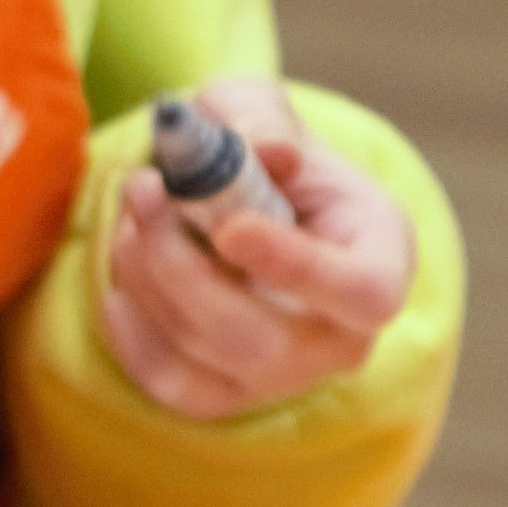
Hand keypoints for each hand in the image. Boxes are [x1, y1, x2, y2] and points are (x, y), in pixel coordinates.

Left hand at [96, 76, 414, 419]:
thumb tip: (263, 150)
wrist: (237, 202)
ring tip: (136, 210)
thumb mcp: (261, 110)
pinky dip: (129, 326)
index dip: (295, 266)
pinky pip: (165, 380)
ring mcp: (282, 377)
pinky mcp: (225, 396)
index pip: (362, 293)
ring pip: (202, 354)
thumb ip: (258, 118)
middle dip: (182, 264)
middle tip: (143, 190)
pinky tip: (126, 273)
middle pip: (260, 339)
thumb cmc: (261, 155)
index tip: (229, 227)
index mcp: (381, 260)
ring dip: (147, 275)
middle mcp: (341, 338)